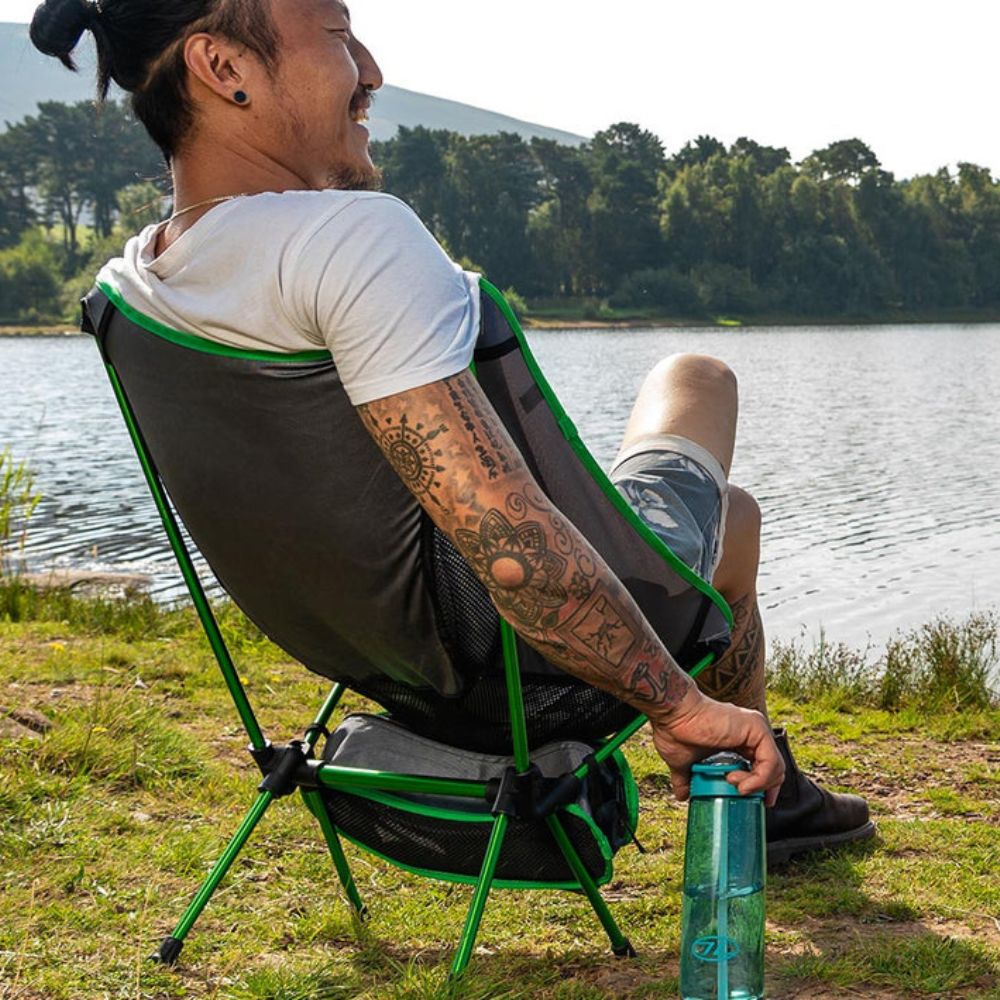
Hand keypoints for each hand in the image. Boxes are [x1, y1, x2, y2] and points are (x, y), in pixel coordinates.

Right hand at [648, 687, 784, 806]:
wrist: (672, 715)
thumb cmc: (675, 731)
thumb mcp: (683, 762)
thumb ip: (687, 778)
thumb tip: (682, 795)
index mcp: (739, 738)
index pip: (764, 766)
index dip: (761, 787)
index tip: (747, 798)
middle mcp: (751, 732)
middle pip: (775, 768)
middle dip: (763, 789)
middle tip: (743, 796)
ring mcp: (756, 729)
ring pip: (776, 767)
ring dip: (758, 785)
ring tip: (735, 786)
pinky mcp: (756, 729)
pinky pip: (771, 762)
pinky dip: (760, 779)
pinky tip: (741, 783)